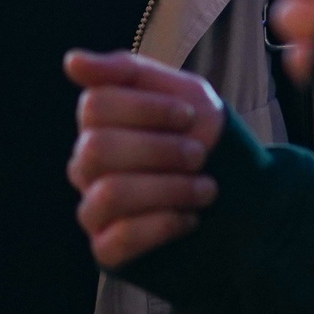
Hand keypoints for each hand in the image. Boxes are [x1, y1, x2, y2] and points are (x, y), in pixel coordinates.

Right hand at [65, 51, 225, 267]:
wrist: (243, 197)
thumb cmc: (204, 139)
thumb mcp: (182, 94)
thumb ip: (127, 72)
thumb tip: (70, 61)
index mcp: (98, 125)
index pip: (95, 106)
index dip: (146, 108)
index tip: (189, 115)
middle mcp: (86, 167)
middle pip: (97, 149)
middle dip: (159, 150)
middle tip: (198, 155)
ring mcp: (94, 210)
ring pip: (108, 194)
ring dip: (168, 188)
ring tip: (206, 189)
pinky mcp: (109, 252)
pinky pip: (118, 239)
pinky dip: (162, 225)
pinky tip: (191, 218)